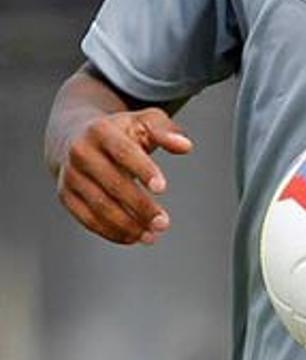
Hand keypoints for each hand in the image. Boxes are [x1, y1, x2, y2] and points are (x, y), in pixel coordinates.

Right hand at [54, 109, 193, 245]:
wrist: (74, 136)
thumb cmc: (120, 131)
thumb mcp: (143, 122)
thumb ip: (166, 132)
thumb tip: (185, 146)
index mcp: (100, 130)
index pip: (124, 152)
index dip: (143, 170)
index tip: (163, 189)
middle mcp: (80, 153)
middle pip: (113, 184)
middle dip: (140, 206)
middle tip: (163, 223)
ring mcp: (70, 176)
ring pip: (99, 205)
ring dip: (127, 225)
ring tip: (151, 236)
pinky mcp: (66, 195)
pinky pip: (87, 218)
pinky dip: (110, 231)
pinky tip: (133, 237)